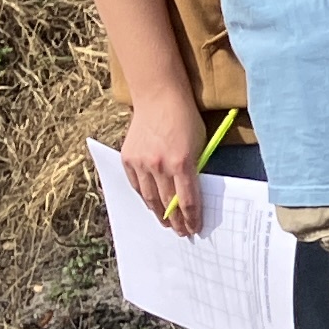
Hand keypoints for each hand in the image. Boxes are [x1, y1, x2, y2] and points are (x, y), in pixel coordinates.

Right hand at [120, 84, 207, 232]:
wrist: (159, 97)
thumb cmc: (185, 118)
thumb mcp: (199, 144)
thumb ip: (194, 169)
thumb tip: (190, 194)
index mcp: (182, 162)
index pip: (187, 201)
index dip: (192, 218)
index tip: (195, 228)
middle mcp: (159, 165)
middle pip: (167, 203)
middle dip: (175, 221)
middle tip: (181, 232)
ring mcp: (141, 162)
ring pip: (148, 197)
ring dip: (158, 213)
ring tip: (165, 223)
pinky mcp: (128, 158)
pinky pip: (135, 184)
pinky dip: (143, 196)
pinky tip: (150, 203)